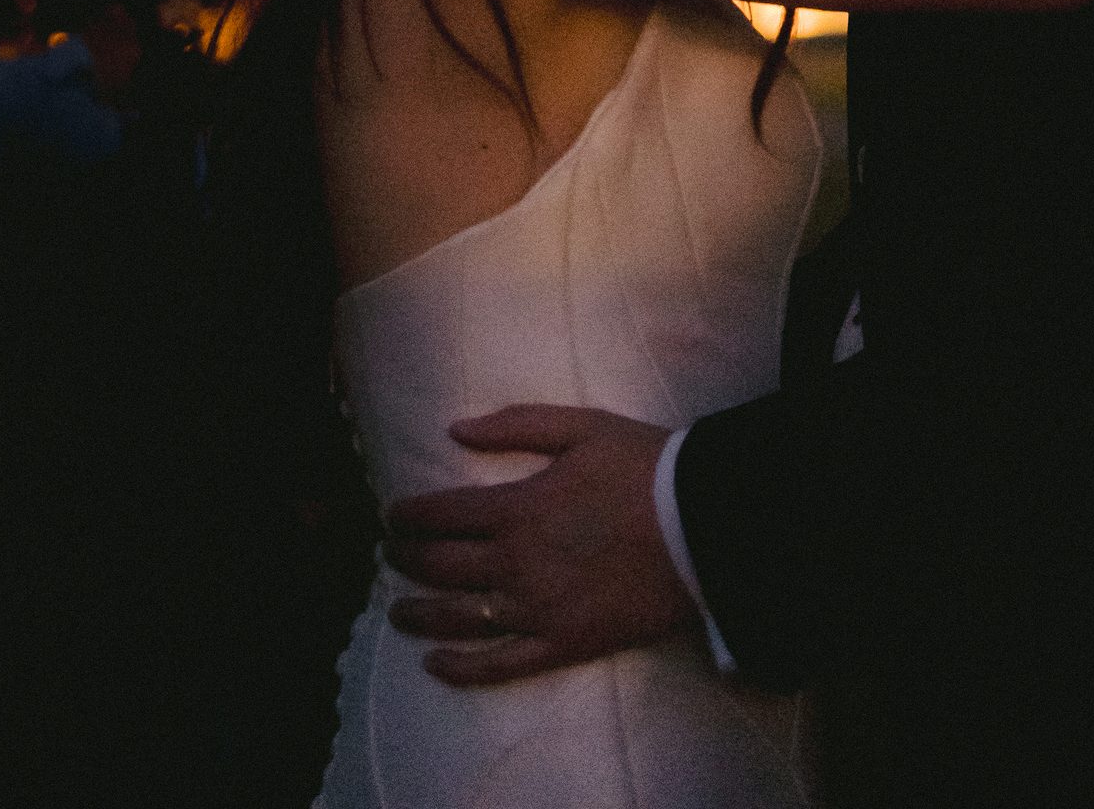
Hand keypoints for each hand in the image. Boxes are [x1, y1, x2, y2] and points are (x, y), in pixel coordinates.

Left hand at [384, 406, 696, 686]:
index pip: (443, 514)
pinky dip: (461, 668)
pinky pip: (499, 664)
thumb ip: (517, 425)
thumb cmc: (644, 468)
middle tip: (391, 555)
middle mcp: (517, 563)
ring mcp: (536, 609)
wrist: (702, 526)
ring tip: (397, 610)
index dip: (409, 516)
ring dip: (419, 614)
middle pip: (442, 566)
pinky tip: (435, 664)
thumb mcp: (583, 427)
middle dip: (407, 559)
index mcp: (519, 507)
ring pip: (458, 618)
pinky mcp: (561, 644)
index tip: (392, 516)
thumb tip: (456, 428)